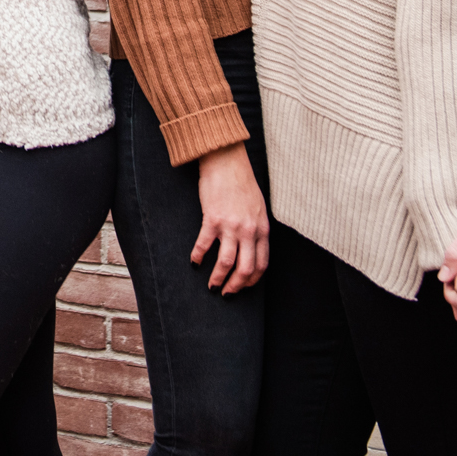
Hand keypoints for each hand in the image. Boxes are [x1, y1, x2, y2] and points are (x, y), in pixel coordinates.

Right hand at [192, 142, 268, 293]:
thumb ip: (256, 228)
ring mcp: (231, 225)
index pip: (262, 264)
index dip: (252, 281)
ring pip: (226, 262)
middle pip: (245, 269)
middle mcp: (249, 230)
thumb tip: (251, 248)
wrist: (226, 161)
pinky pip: (204, 245)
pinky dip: (198, 256)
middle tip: (226, 294)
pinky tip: (194, 262)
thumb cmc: (242, 182)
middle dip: (235, 286)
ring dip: (218, 278)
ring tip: (211, 285)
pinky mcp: (212, 219)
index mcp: (262, 229)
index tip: (243, 287)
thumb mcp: (258, 208)